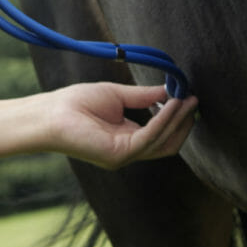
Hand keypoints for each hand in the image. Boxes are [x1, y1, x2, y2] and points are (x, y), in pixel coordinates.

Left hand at [43, 83, 198, 169]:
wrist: (50, 113)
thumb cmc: (76, 103)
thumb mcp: (118, 96)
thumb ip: (145, 96)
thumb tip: (170, 90)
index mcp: (128, 139)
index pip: (161, 135)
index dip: (177, 118)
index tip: (188, 97)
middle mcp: (128, 152)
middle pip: (168, 144)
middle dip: (184, 123)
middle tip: (195, 100)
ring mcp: (124, 156)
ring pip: (163, 142)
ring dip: (178, 120)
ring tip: (189, 99)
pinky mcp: (119, 154)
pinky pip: (150, 138)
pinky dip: (164, 120)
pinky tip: (172, 104)